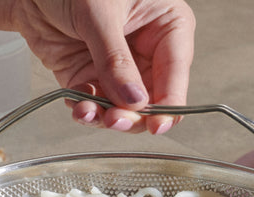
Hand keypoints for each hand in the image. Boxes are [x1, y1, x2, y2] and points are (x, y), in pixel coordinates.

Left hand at [13, 0, 194, 132]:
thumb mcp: (100, 14)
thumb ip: (116, 60)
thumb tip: (134, 100)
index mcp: (166, 25)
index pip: (175, 74)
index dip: (168, 104)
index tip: (157, 126)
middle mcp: (145, 52)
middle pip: (152, 101)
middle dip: (132, 116)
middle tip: (115, 120)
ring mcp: (118, 69)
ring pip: (124, 111)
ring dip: (106, 118)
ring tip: (87, 112)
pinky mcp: (91, 79)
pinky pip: (96, 107)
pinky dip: (86, 112)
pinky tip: (77, 105)